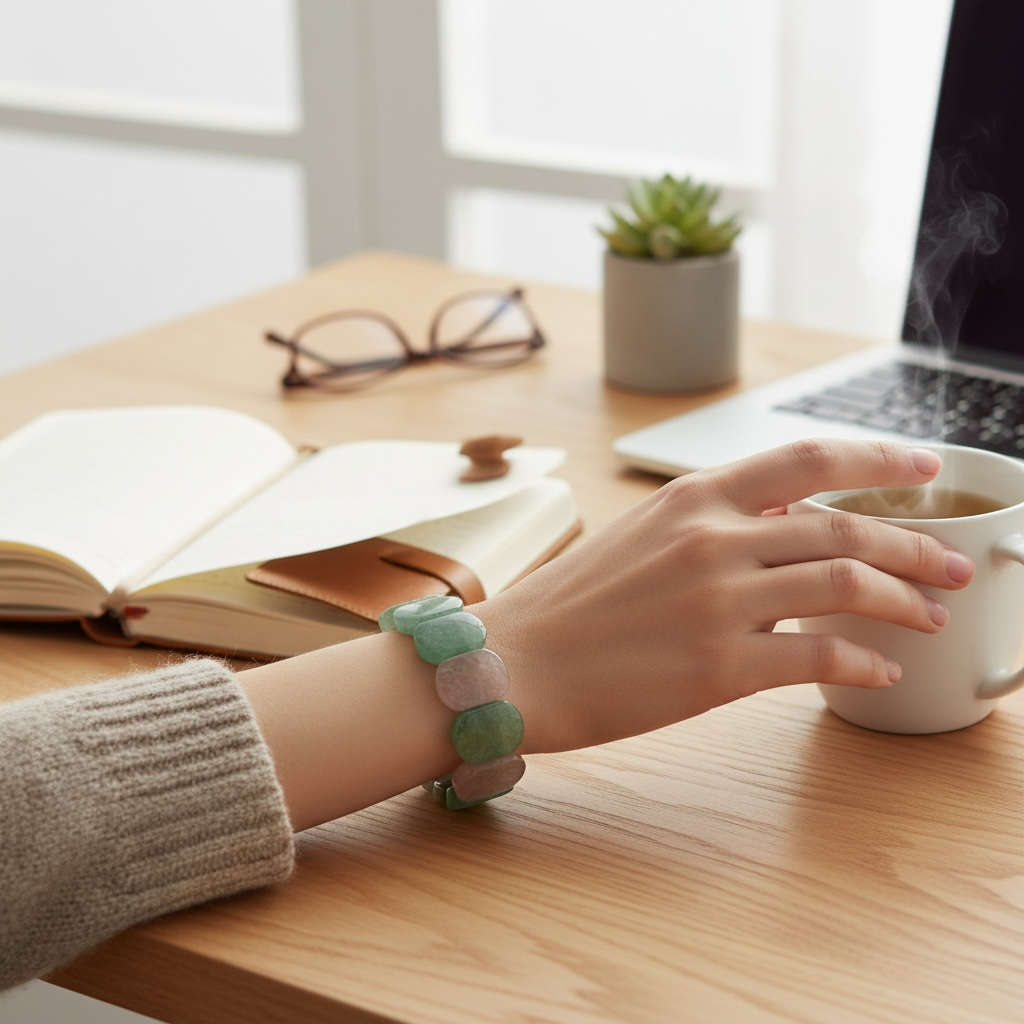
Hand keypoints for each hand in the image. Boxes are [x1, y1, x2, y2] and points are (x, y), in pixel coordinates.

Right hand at [477, 439, 974, 753]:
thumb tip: (785, 522)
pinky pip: (817, 658)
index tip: (924, 467)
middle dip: (913, 545)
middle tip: (953, 565)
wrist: (516, 663)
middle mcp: (712, 538)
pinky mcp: (719, 668)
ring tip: (931, 614)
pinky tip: (878, 670)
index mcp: (693, 498)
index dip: (877, 458)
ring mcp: (718, 601)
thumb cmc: (572, 604)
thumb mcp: (642, 535)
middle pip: (843, 528)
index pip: (807, 459)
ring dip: (903, 600)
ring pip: (843, 586)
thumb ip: (713, 522)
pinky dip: (861, 663)